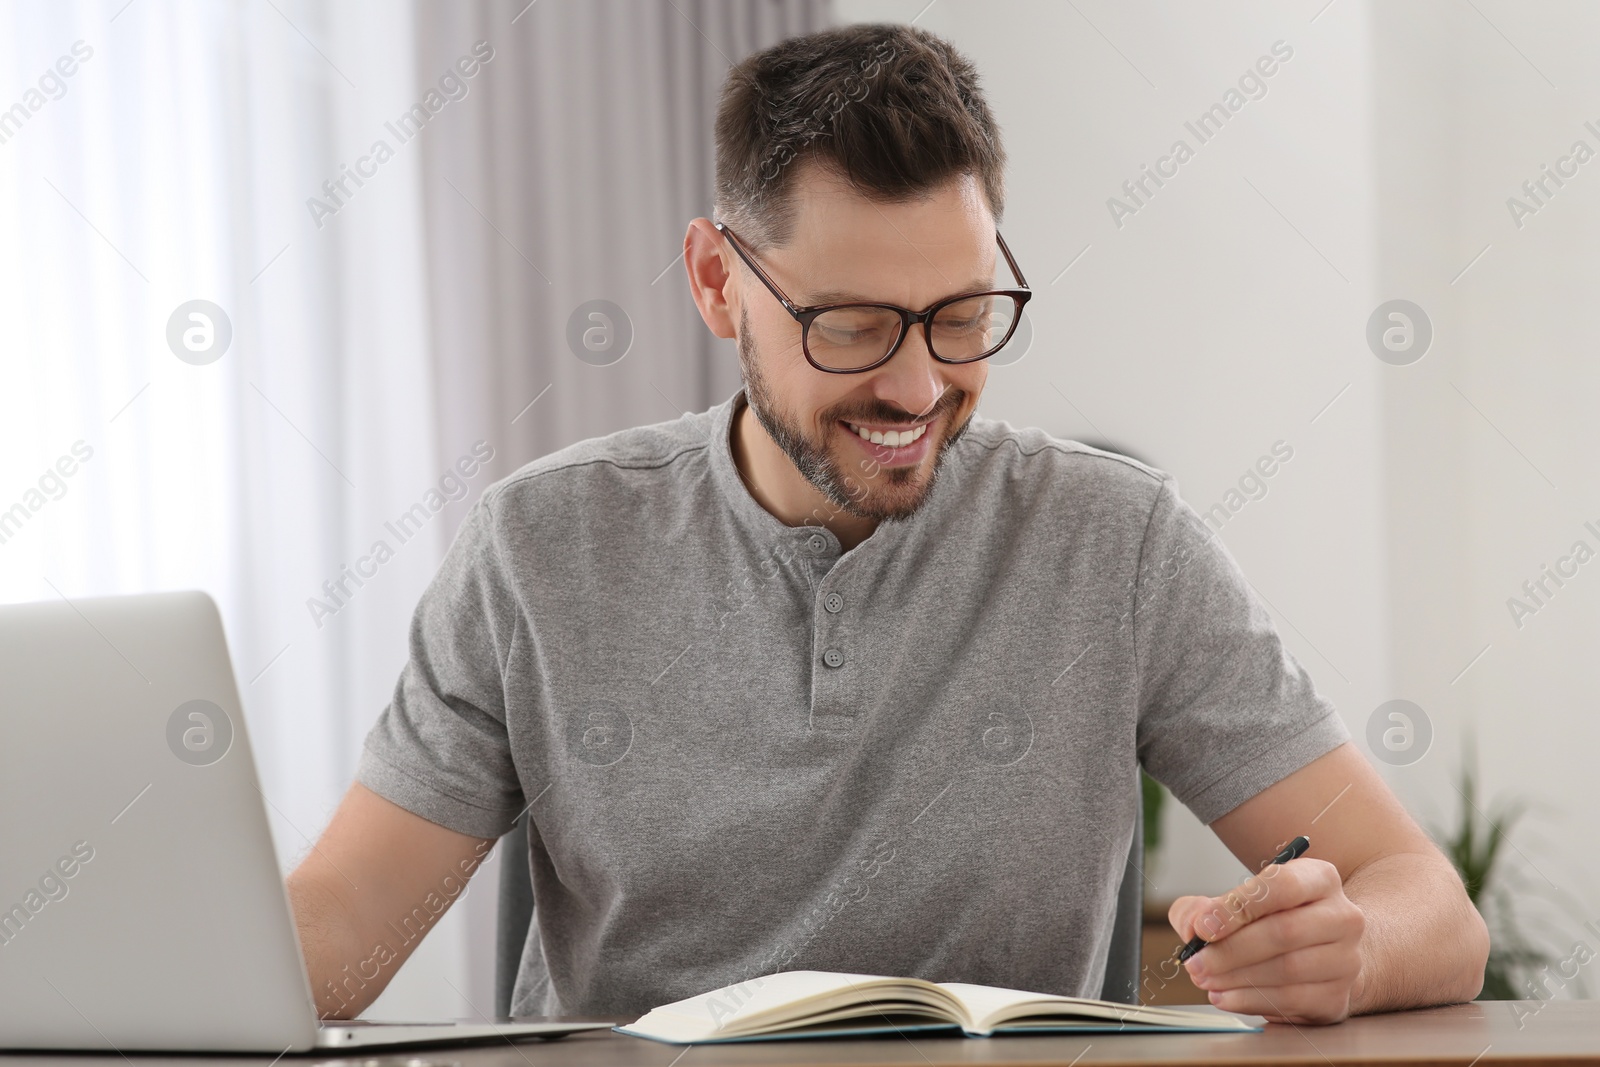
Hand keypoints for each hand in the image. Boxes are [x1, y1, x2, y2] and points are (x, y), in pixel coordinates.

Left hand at [1167, 857, 1365, 1024]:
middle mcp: (1343, 916)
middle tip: (1195, 962)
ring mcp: (1346, 960)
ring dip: (1237, 978)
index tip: (1203, 927)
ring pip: (1288, 969)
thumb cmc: (1270, 921)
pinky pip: (1291, 1000)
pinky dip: (1250, 1000)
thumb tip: (1193, 926)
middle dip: (1231, 949)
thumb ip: (1202, 908)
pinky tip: (1224, 996)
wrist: (1322, 955)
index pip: (1281, 886)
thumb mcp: (1235, 902)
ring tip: (1204, 979)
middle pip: (1284, 932)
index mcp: (1320, 878)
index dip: (1238, 906)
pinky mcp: (1337, 997)